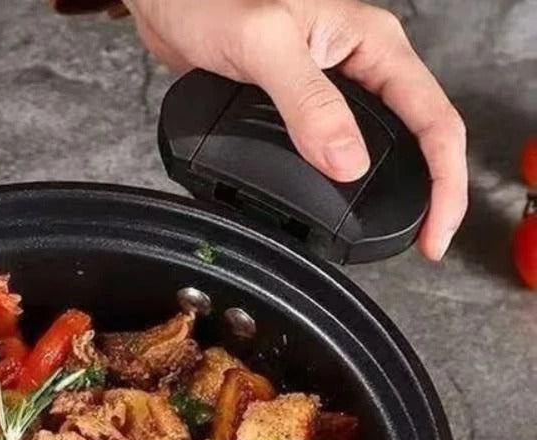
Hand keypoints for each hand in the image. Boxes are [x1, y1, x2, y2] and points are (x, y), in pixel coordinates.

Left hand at [127, 0, 466, 259]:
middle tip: (424, 242)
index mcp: (371, 43)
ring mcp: (331, 90)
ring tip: (393, 233)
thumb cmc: (212, 2)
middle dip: (429, 191)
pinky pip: (333, 151)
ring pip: (379, 146)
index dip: (444, 179)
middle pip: (417, 135)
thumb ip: (306, 101)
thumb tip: (347, 163)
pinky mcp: (299, 110)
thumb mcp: (263, 46)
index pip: (432, 116)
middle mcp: (359, 66)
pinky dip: (343, 185)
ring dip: (388, 190)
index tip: (435, 232)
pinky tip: (338, 208)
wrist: (169, 3)